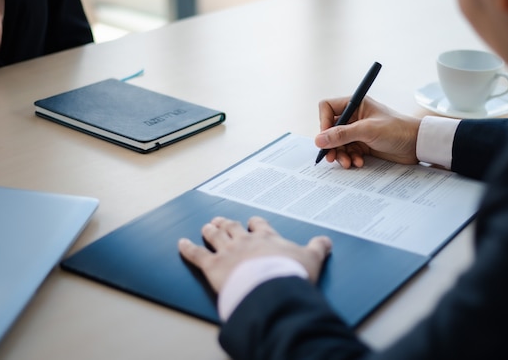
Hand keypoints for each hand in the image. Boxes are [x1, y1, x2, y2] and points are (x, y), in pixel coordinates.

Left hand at [178, 216, 331, 292]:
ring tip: (206, 226)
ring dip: (209, 230)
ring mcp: (227, 252)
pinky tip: (181, 243)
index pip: (258, 225)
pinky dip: (187, 248)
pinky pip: (196, 254)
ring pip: (214, 236)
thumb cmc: (290, 273)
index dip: (253, 223)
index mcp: (266, 238)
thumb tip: (326, 240)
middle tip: (221, 220)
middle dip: (226, 223)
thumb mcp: (311, 259)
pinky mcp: (212, 266)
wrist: (271, 288)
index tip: (251, 222)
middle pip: (232, 227)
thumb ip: (318, 248)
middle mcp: (244, 241)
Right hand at [315, 96, 420, 167]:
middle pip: (330, 129)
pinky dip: (350, 158)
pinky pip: (348, 151)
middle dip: (331, 144)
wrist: (417, 145)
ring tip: (347, 163)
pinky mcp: (362, 144)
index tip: (326, 137)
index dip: (324, 123)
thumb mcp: (367, 131)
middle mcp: (354, 116)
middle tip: (331, 157)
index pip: (327, 108)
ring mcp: (357, 131)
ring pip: (337, 143)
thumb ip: (342, 135)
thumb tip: (318, 140)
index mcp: (355, 104)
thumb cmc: (397, 130)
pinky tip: (358, 163)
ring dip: (340, 154)